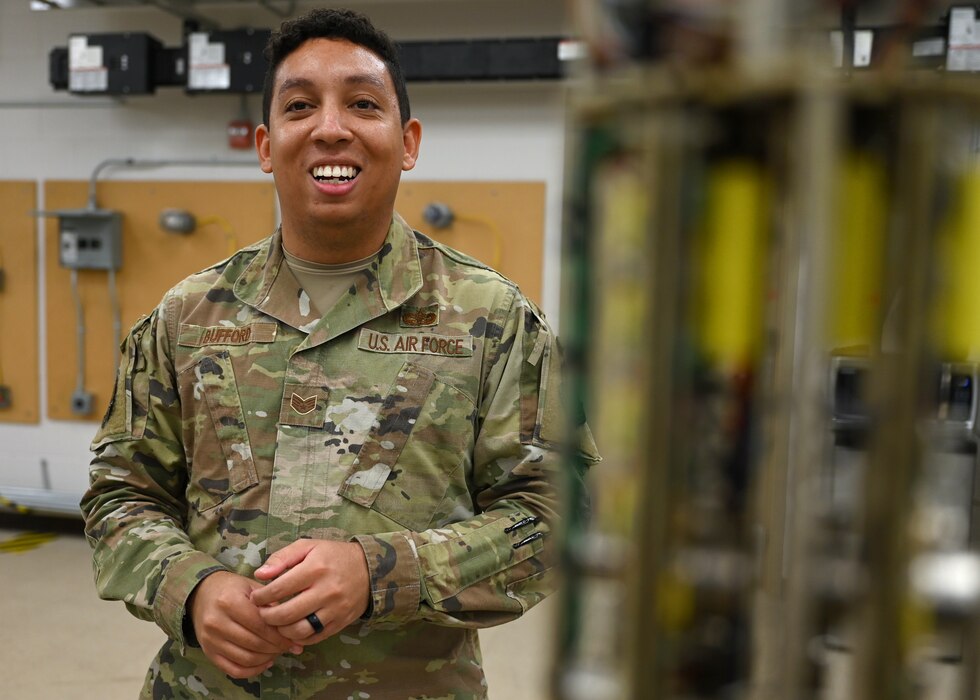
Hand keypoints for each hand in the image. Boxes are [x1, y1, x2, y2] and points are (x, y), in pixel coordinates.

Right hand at [188, 571, 301, 677]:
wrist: (203, 593)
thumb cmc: (233, 588)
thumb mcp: (253, 588)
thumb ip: (272, 606)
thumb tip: (294, 630)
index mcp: (230, 602)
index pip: (260, 626)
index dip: (279, 636)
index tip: (293, 639)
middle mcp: (217, 622)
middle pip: (254, 644)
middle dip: (276, 648)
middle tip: (288, 646)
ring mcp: (210, 640)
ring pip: (245, 659)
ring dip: (266, 659)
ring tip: (277, 652)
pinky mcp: (208, 652)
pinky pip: (233, 670)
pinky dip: (252, 670)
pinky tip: (264, 662)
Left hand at [250, 539, 369, 643]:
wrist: (370, 569)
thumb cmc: (333, 556)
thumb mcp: (308, 546)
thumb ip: (282, 557)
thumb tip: (260, 574)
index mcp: (316, 568)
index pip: (278, 589)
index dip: (261, 596)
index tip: (256, 597)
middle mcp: (326, 590)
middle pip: (286, 614)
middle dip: (266, 616)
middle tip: (262, 612)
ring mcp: (335, 609)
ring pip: (299, 630)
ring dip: (281, 630)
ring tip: (276, 622)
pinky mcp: (340, 623)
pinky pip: (313, 638)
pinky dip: (298, 637)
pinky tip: (292, 628)